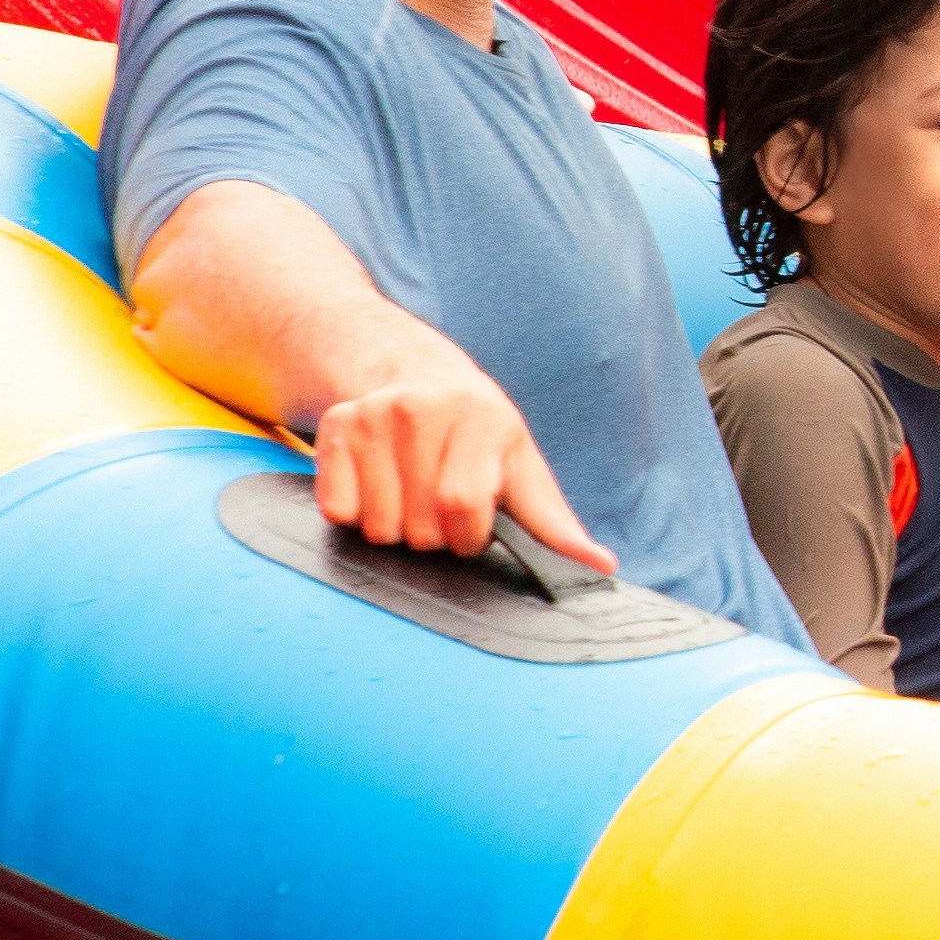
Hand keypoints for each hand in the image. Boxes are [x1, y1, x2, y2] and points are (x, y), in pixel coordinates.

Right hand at [310, 353, 610, 571]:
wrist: (416, 374)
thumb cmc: (480, 434)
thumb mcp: (521, 465)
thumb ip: (555, 523)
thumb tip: (602, 565)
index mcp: (481, 417)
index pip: (462, 507)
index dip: (468, 535)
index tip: (473, 525)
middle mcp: (423, 408)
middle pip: (420, 527)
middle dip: (435, 537)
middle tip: (440, 507)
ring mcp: (375, 414)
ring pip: (378, 528)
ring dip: (396, 531)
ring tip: (411, 495)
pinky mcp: (336, 425)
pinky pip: (338, 511)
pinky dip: (357, 516)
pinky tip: (378, 485)